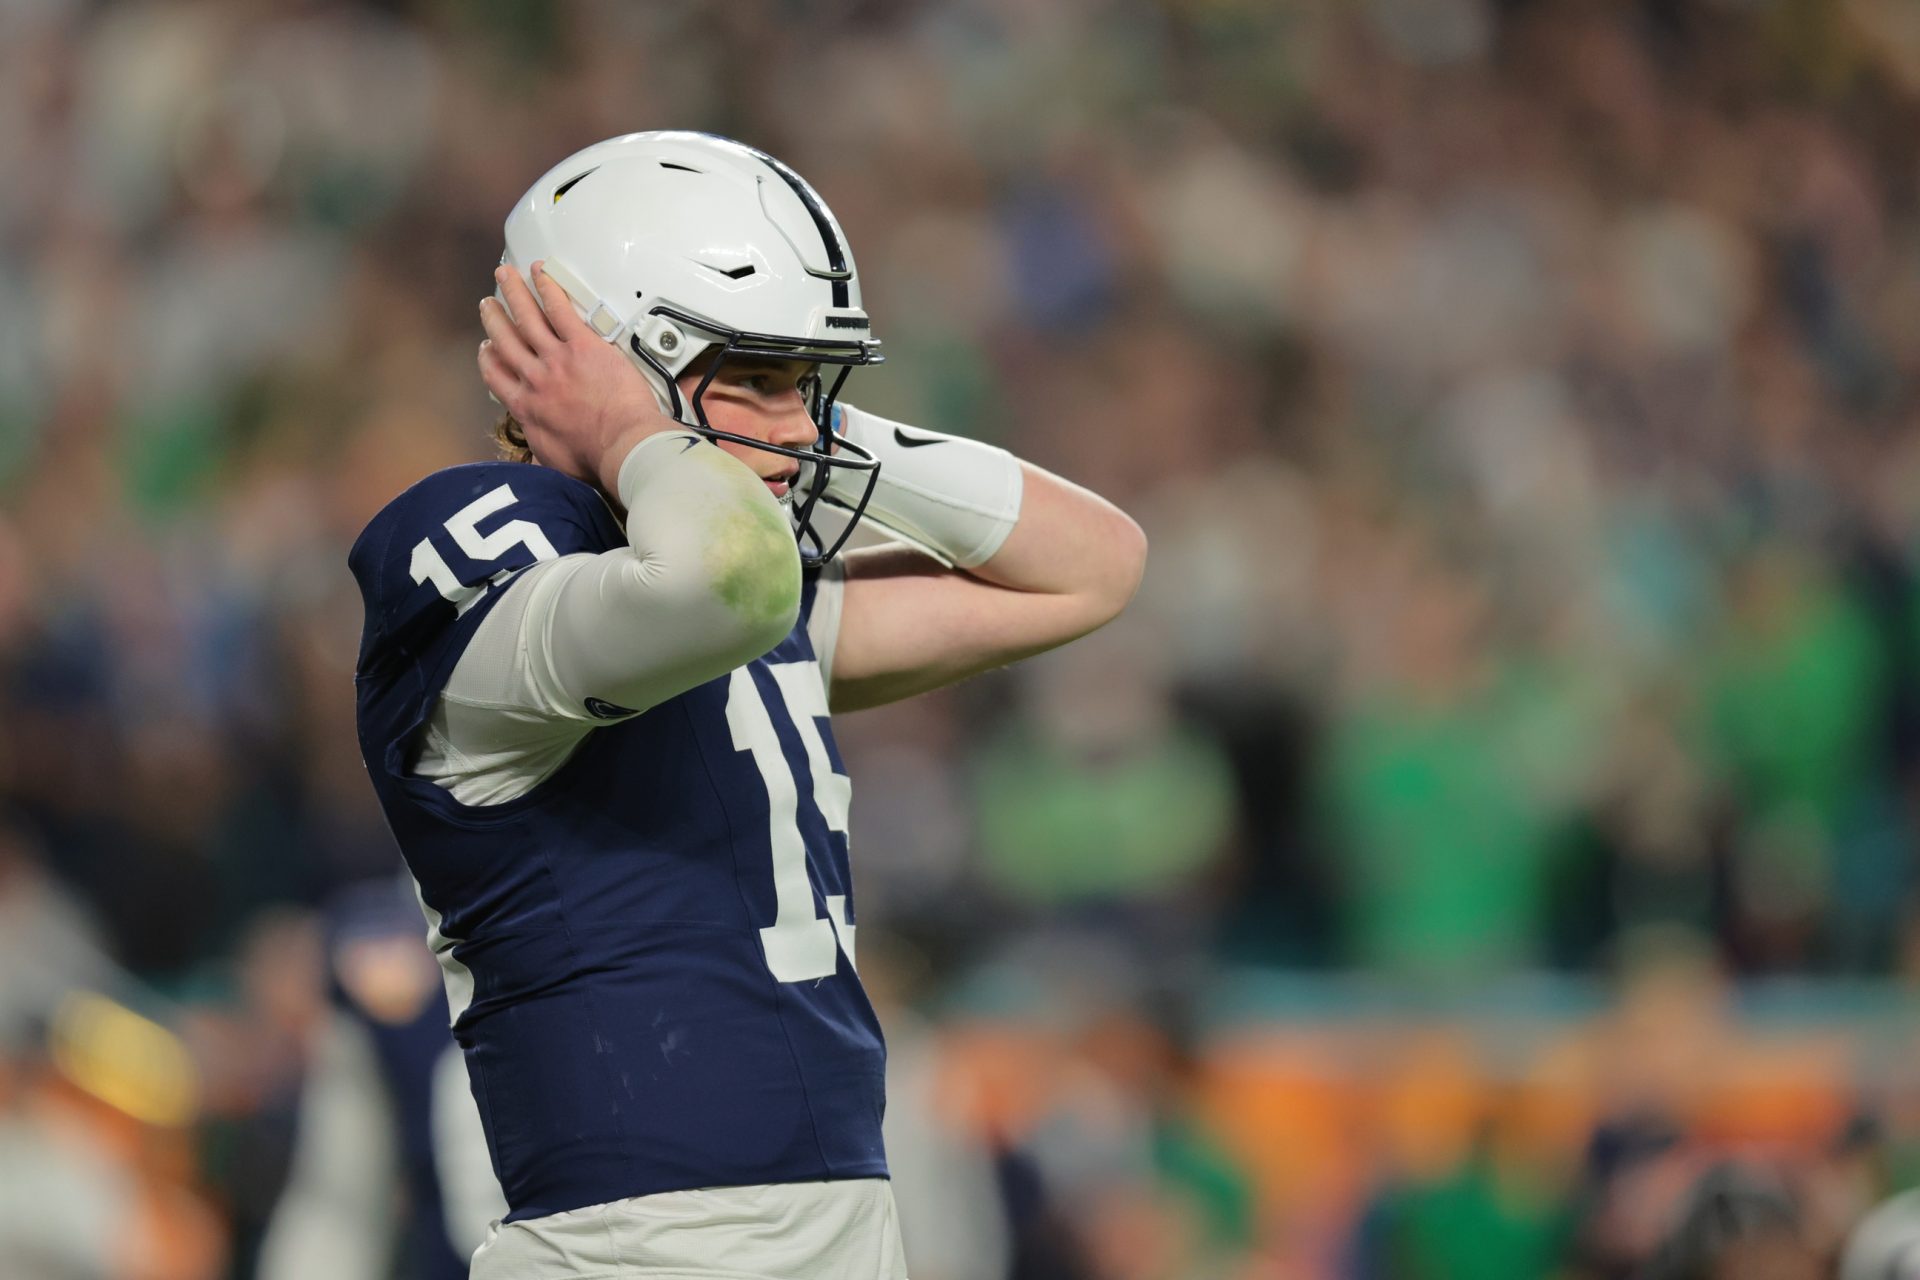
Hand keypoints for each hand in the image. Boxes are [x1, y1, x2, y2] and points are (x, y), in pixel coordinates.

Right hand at [478, 262, 676, 495]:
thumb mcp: (555, 464)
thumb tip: (536, 467)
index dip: (488, 358)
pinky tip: (540, 272)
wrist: (621, 447)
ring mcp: (557, 359)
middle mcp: (536, 379)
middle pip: (506, 340)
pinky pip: (560, 310)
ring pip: (527, 318)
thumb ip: (541, 455)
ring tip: (505, 274)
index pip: (497, 376)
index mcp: (527, 408)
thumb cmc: (596, 458)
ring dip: (514, 293)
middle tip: (488, 304)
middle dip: (495, 318)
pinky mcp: (582, 345)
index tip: (486, 347)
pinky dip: (548, 288)